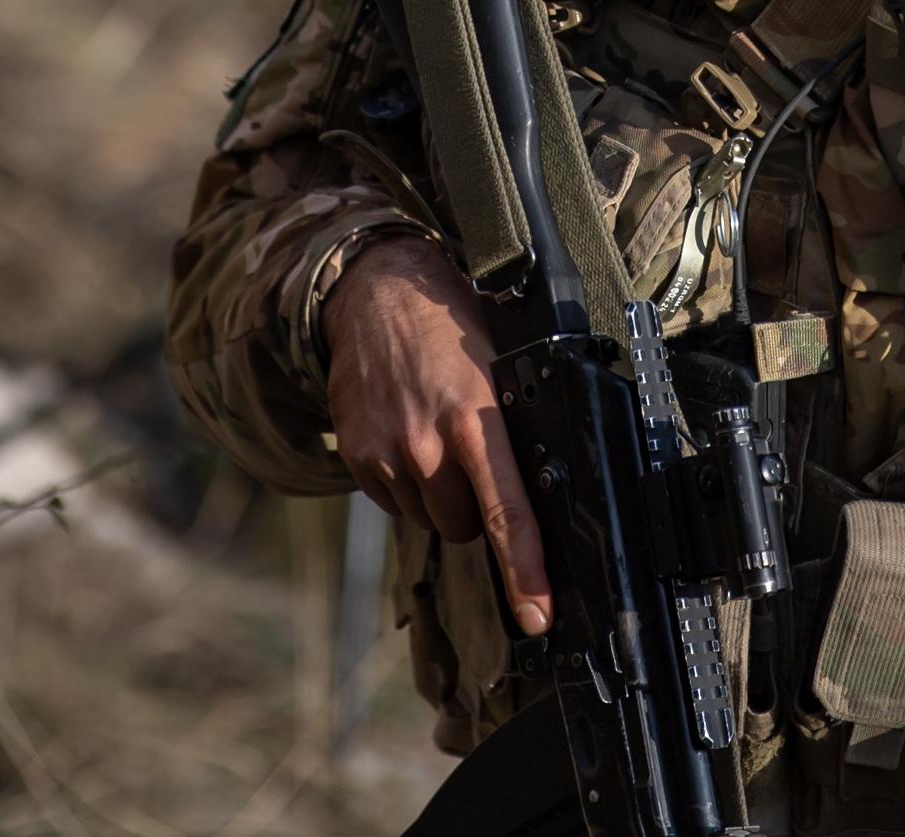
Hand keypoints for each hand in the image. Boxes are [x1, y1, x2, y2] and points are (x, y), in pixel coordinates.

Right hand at [324, 236, 549, 636]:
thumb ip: (514, 426)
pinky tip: (408, 436)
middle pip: (465, 526)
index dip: (525, 570)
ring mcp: (386, 452)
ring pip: (430, 517)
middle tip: (473, 455)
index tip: (537, 613)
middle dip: (476, 507)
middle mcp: (427, 443)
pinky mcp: (357, 454)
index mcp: (476, 419)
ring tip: (438, 435)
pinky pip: (393, 501)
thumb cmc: (451, 325)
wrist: (377, 291)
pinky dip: (405, 483)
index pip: (507, 511)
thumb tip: (548, 488)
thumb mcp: (500, 364)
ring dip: (439, 494)